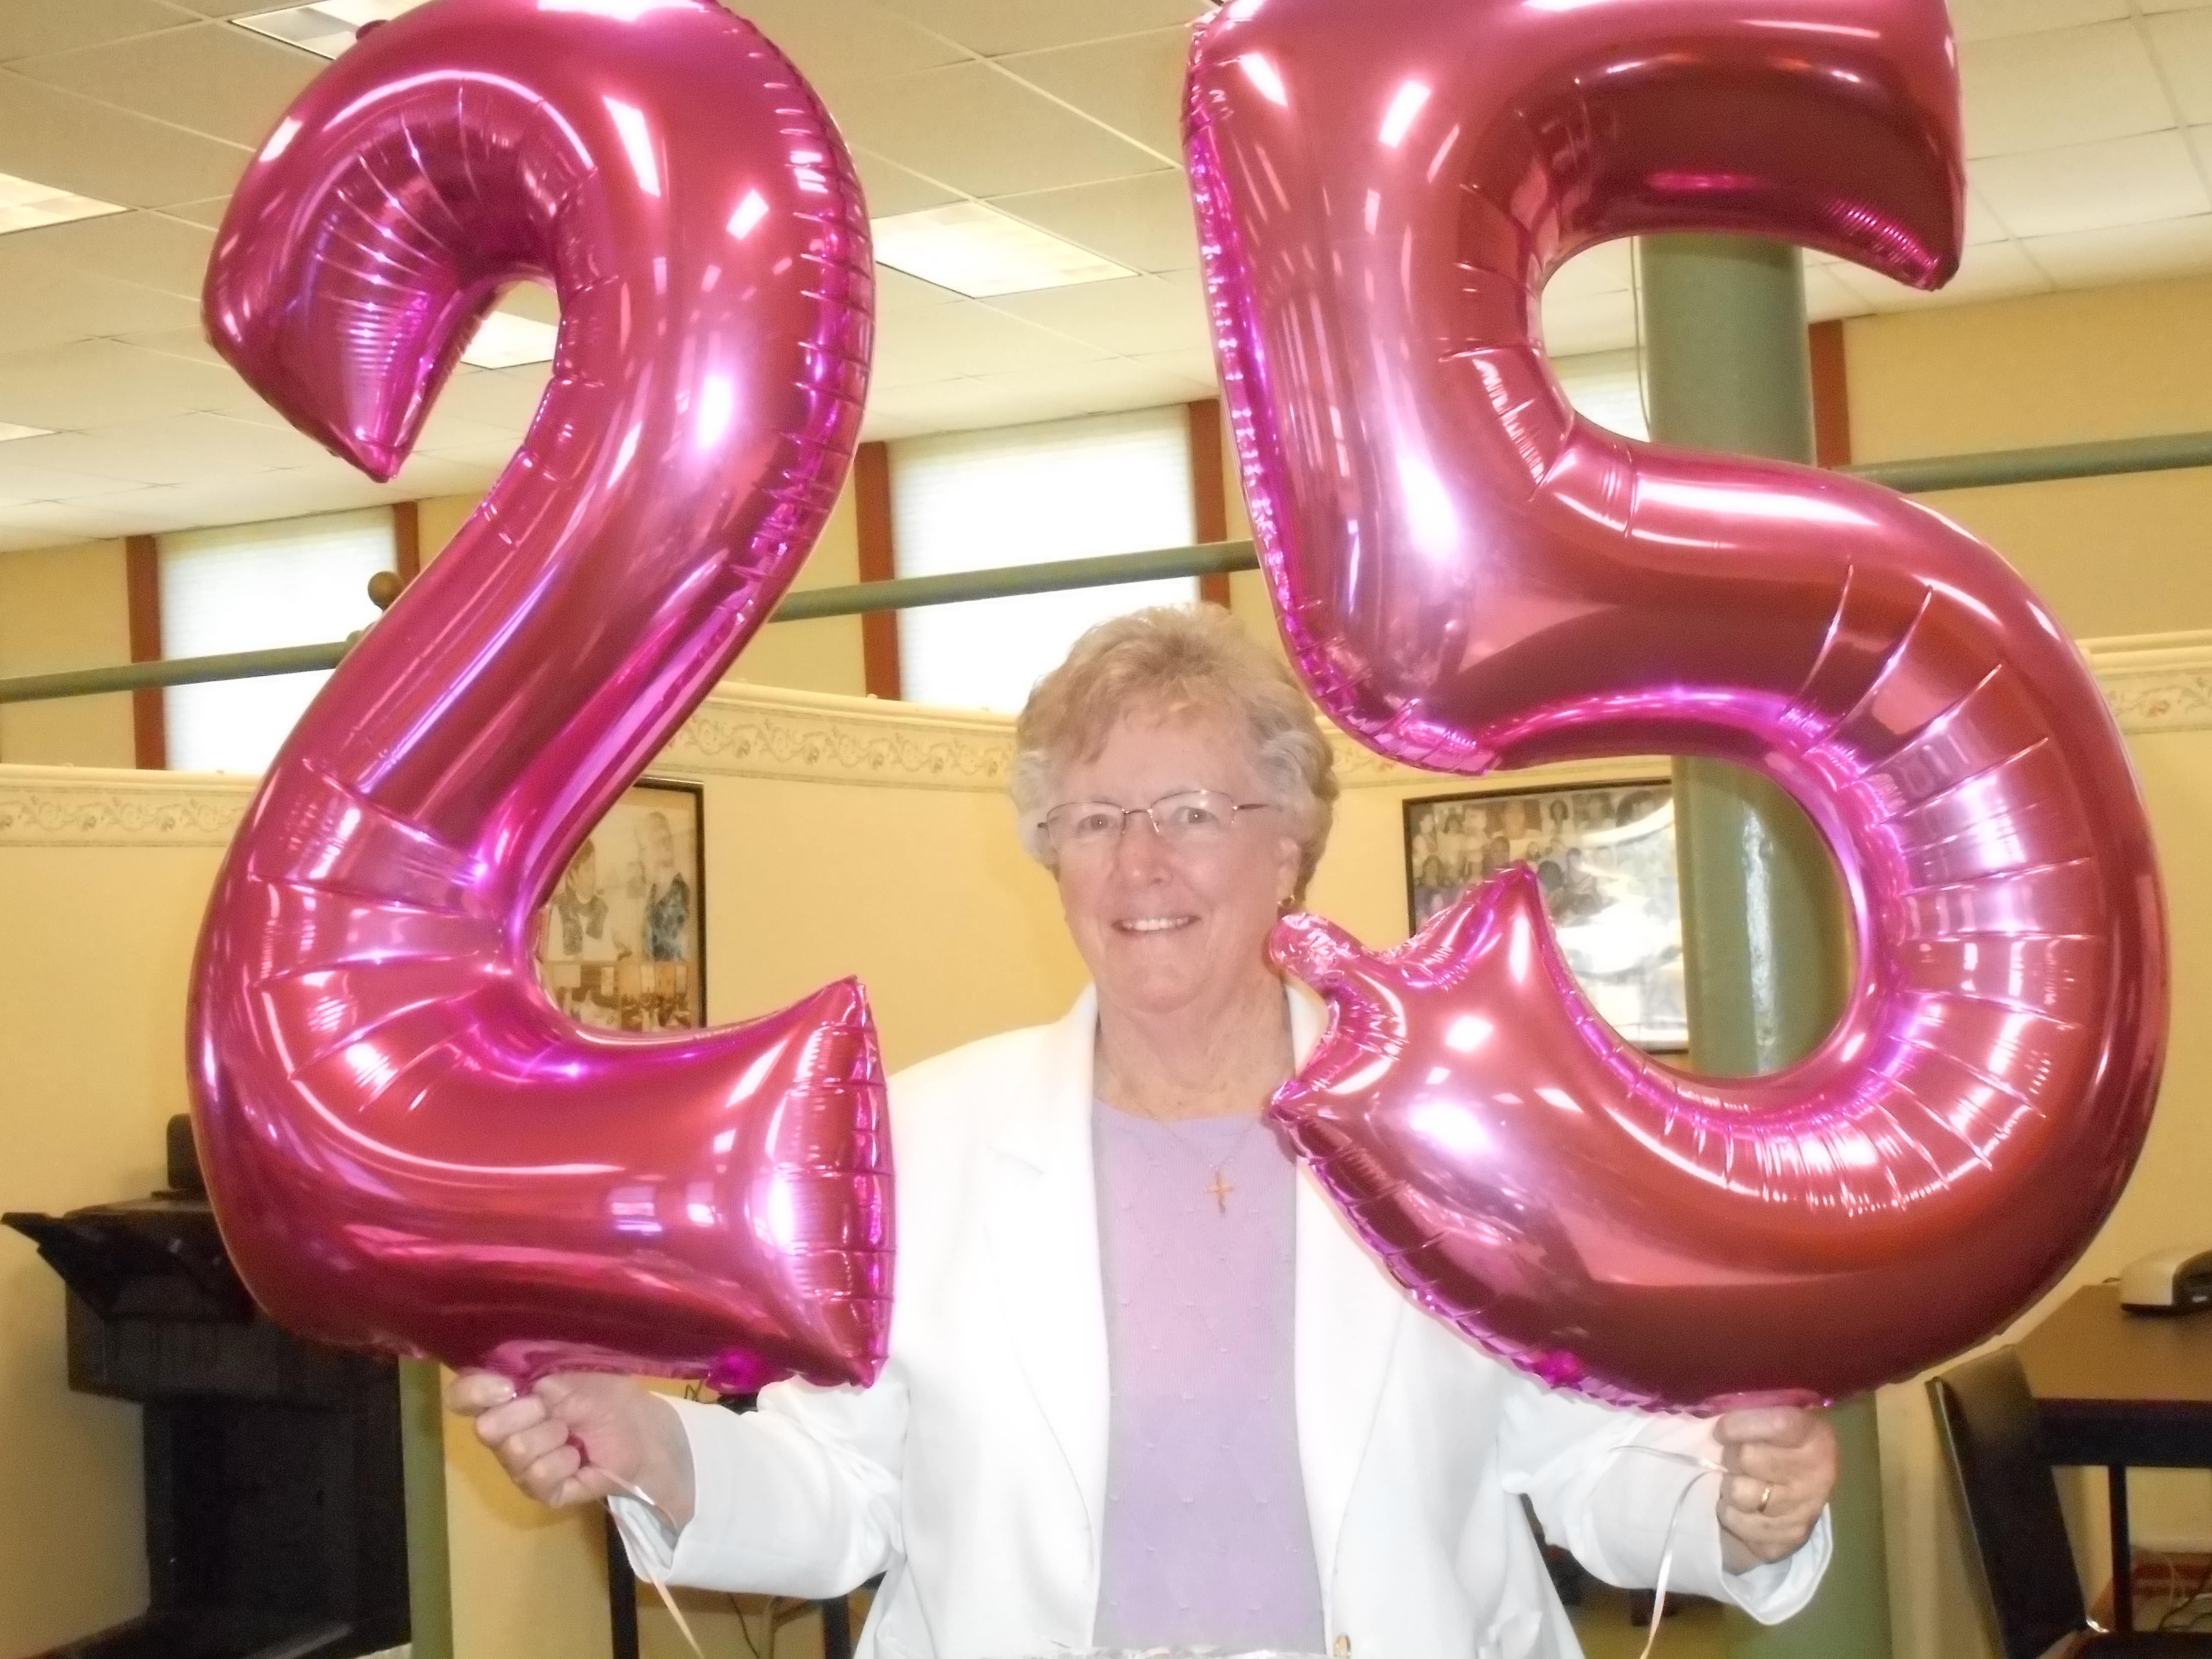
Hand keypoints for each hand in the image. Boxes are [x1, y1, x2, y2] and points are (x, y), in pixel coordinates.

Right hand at [445, 1369, 696, 1526]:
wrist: (641, 1428)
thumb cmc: (604, 1394)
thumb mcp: (569, 1373)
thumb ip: (532, 1375)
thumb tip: (504, 1383)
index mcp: (504, 1397)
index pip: (462, 1396)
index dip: (475, 1392)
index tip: (508, 1386)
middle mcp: (503, 1434)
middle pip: (488, 1428)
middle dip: (531, 1413)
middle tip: (559, 1410)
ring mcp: (519, 1467)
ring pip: (516, 1452)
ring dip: (555, 1435)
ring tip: (574, 1432)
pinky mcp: (542, 1492)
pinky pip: (540, 1476)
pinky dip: (566, 1461)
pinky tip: (579, 1456)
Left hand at [1713, 1406, 1835, 1572]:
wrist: (1793, 1497)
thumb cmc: (1772, 1449)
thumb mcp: (1767, 1423)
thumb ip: (1748, 1415)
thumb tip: (1709, 1414)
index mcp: (1815, 1437)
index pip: (1778, 1424)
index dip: (1741, 1425)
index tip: (1721, 1431)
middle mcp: (1818, 1474)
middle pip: (1749, 1458)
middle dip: (1730, 1457)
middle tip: (1732, 1460)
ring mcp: (1805, 1510)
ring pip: (1740, 1493)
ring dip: (1728, 1488)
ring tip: (1737, 1483)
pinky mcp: (1789, 1539)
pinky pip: (1740, 1523)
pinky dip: (1732, 1515)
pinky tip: (1741, 1508)